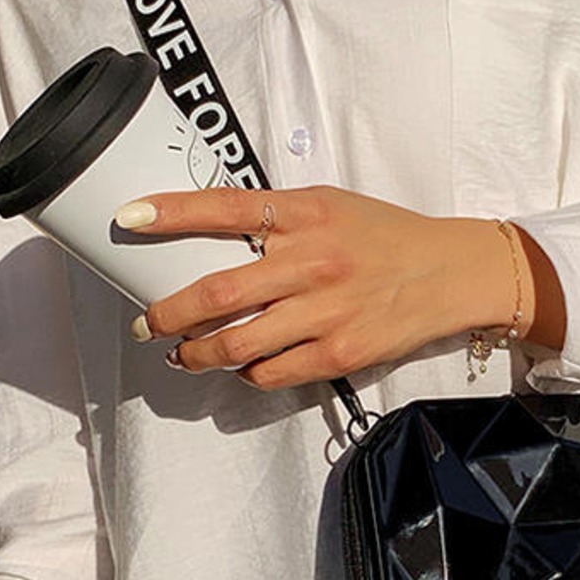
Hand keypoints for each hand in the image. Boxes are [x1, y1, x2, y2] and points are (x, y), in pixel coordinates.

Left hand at [119, 185, 564, 389]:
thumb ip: (277, 219)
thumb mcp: (331, 207)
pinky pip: (273, 372)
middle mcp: (312, 261)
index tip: (128, 218)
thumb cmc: (385, 237)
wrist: (452, 272)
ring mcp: (327, 311)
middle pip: (218, 290)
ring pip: (238, 341)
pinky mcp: (341, 352)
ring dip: (198, 353)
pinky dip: (248, 373)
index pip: (225, 208)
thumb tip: (208, 237)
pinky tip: (243, 366)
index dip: (171, 212)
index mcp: (306, 213)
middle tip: (146, 324)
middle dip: (169, 313)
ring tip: (183, 354)